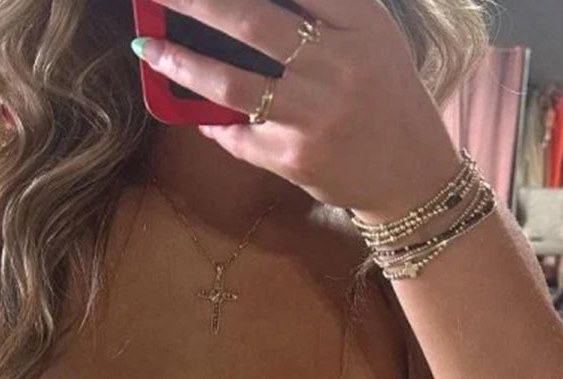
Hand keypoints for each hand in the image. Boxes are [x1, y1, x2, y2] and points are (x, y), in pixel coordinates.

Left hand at [132, 0, 461, 220]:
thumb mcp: (374, 37)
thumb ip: (327, 9)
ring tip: (148, 45)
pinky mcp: (295, 157)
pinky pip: (238, 133)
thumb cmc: (389, 97)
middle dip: (195, 2)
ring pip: (232, 81)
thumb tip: (260, 1)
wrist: (414, 178)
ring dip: (182, 61)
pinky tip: (189, 106)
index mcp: (361, 24)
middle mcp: (337, 65)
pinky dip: (209, 119)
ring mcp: (314, 115)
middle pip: (251, 21)